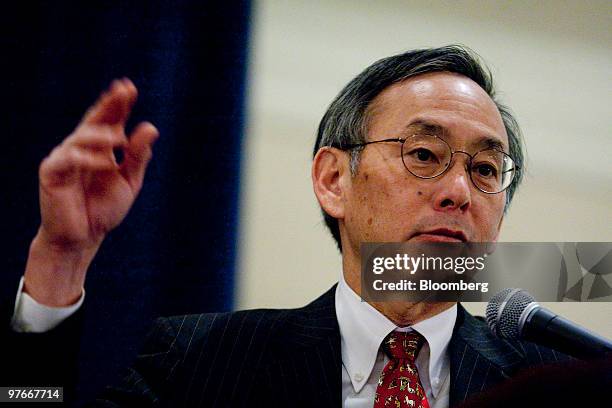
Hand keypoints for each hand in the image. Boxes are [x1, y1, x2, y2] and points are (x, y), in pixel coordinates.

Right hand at [23, 79, 157, 305]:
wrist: (83, 239)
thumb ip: (137, 156)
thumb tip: (151, 127)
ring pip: (81, 137)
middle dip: (108, 105)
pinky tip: (106, 162)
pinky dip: (88, 158)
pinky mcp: (51, 173)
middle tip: (123, 91)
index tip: (129, 88)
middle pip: (94, 121)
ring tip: (121, 138)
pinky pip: (68, 159)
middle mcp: (80, 148)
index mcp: (100, 149)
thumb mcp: (128, 181)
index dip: (118, 104)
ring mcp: (64, 159)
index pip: (109, 121)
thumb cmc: (104, 209)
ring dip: (101, 134)